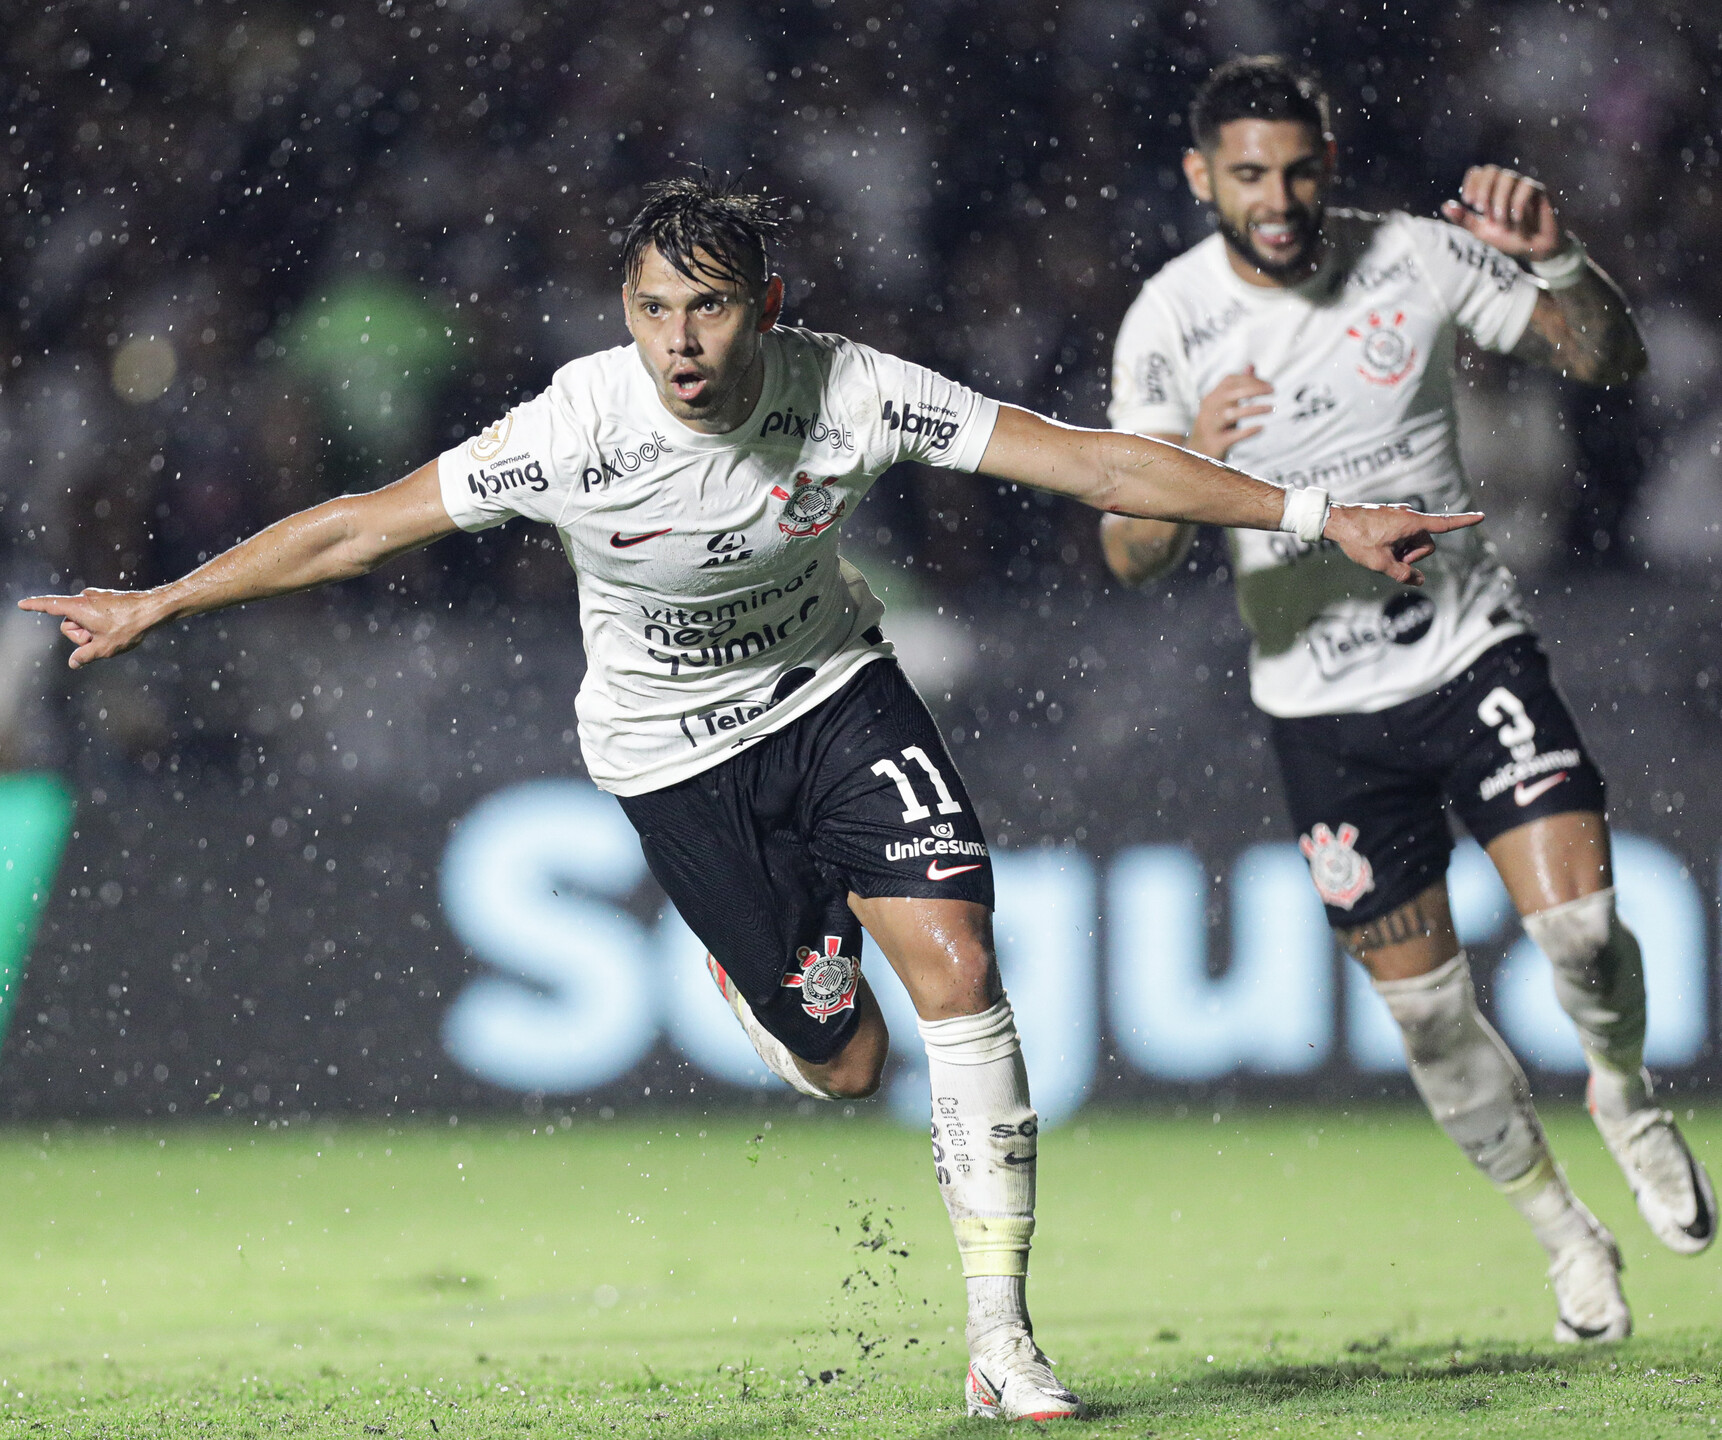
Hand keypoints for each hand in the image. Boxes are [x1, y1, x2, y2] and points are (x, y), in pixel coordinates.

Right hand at [17, 588, 168, 668]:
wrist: (153, 609)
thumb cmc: (128, 626)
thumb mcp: (104, 648)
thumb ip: (84, 656)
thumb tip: (73, 663)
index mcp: (78, 607)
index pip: (49, 606)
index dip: (34, 606)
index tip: (21, 604)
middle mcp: (84, 599)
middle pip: (69, 624)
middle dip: (80, 636)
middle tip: (99, 639)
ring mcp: (96, 598)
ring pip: (83, 621)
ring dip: (92, 631)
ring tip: (112, 633)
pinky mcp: (107, 600)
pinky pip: (96, 616)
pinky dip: (101, 626)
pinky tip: (119, 628)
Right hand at [1187, 366, 1272, 460]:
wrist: (1197, 453)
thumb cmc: (1216, 425)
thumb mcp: (1224, 404)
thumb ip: (1238, 386)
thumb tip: (1252, 366)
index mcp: (1212, 397)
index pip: (1231, 380)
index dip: (1251, 379)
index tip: (1269, 384)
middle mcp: (1209, 410)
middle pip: (1231, 394)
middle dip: (1254, 389)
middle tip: (1273, 390)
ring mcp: (1211, 426)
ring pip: (1232, 414)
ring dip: (1254, 409)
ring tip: (1271, 408)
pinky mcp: (1215, 443)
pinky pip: (1233, 436)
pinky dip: (1248, 431)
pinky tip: (1262, 428)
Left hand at [1324, 503, 1483, 586]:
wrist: (1336, 521)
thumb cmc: (1358, 539)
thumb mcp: (1380, 563)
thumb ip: (1402, 574)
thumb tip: (1418, 581)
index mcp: (1411, 522)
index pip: (1444, 524)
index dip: (1464, 522)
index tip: (1482, 516)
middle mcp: (1408, 516)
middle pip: (1426, 543)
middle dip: (1413, 556)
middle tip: (1390, 558)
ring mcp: (1399, 516)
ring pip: (1412, 542)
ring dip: (1402, 551)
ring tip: (1380, 550)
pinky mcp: (1390, 518)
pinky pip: (1401, 536)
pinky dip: (1394, 545)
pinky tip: (1375, 545)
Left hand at [1440, 165, 1564, 262]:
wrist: (1534, 249)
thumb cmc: (1508, 239)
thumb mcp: (1481, 231)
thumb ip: (1464, 219)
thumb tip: (1445, 205)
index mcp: (1491, 191)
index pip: (1478, 172)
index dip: (1471, 182)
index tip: (1468, 201)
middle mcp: (1506, 184)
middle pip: (1491, 170)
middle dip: (1483, 189)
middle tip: (1481, 210)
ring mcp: (1523, 185)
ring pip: (1507, 177)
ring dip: (1499, 200)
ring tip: (1500, 220)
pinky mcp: (1539, 190)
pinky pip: (1526, 186)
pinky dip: (1517, 203)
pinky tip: (1515, 219)